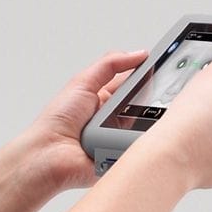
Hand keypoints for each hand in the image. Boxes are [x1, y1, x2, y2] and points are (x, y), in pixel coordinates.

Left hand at [22, 50, 148, 193]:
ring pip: (146, 126)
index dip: (146, 75)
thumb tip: (138, 54)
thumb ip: (110, 64)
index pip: (132, 82)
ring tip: (136, 117)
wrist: (49, 156)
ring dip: (145, 120)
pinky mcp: (123, 155)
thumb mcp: (83, 82)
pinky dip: (141, 142)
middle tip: (155, 91)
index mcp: (103, 98)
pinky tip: (138, 136)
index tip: (162, 66)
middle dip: (150, 97)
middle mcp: (113, 117)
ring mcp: (120, 137)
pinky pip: (140, 146)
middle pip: (143, 103)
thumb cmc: (56, 121)